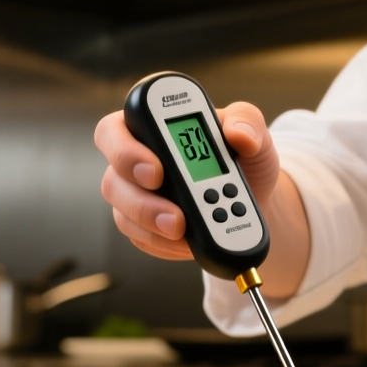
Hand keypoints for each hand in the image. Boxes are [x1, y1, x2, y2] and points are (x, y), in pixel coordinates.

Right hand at [95, 102, 281, 261]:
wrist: (251, 200)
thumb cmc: (244, 157)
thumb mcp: (253, 130)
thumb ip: (247, 121)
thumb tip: (239, 135)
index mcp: (151, 126)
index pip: (114, 130)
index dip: (125, 150)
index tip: (157, 169)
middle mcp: (134, 160)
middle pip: (113, 179)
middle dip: (140, 201)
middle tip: (174, 214)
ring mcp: (135, 195)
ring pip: (124, 214)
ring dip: (153, 226)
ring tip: (183, 231)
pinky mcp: (143, 227)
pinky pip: (142, 239)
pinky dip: (165, 244)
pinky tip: (188, 243)